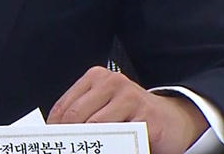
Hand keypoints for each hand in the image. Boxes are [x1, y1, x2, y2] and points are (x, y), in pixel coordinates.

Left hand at [47, 67, 208, 153]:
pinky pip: (119, 138)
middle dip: (68, 138)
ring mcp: (130, 97)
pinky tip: (112, 148)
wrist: (172, 120)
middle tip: (65, 148)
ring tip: (85, 148)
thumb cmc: (133, 115)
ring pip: (94, 127)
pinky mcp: (145, 116)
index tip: (50, 142)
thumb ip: (82, 117)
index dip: (53, 129)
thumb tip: (54, 133)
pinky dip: (111, 147)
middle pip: (75, 116)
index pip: (63, 106)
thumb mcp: (104, 110)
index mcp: (96, 77)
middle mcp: (112, 82)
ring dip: (88, 144)